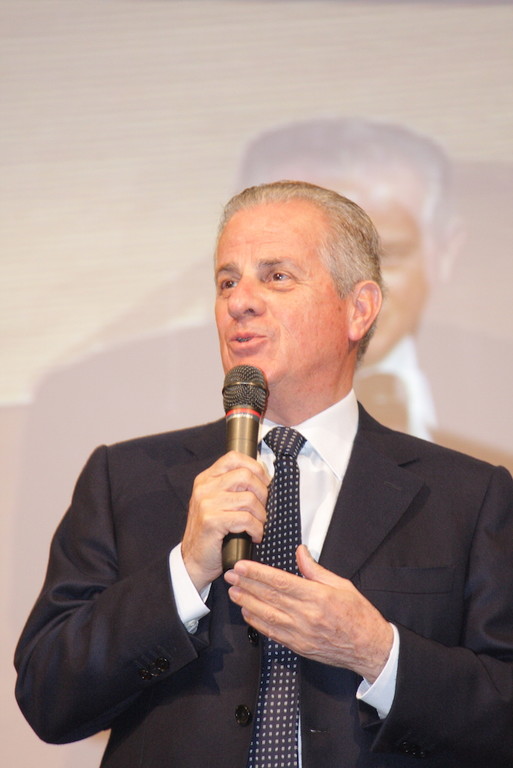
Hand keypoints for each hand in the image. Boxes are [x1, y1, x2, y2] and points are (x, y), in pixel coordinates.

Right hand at [181, 451, 269, 592]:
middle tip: (264, 509)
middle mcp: (204, 487)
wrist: (193, 561)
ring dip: (261, 515)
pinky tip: (255, 536)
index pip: (233, 458)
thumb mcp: (217, 503)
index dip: (255, 467)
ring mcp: (206, 503)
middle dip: (263, 493)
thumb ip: (232, 488)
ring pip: (249, 499)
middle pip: (245, 475)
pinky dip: (257, 529)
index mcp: (206, 479)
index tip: (265, 482)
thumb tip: (263, 478)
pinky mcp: (211, 520)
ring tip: (259, 525)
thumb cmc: (211, 533)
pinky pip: (246, 519)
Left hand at [224, 544, 392, 682]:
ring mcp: (301, 633)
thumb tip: (300, 552)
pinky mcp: (298, 646)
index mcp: (317, 597)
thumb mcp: (342, 585)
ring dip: (247, 603)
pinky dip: (257, 623)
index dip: (258, 574)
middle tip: (230, 575)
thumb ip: (316, 570)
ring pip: (266, 616)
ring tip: (234, 592)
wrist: (369, 648)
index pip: (280, 582)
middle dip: (247, 585)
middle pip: (269, 597)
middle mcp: (306, 616)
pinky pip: (272, 633)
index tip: (243, 566)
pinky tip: (248, 613)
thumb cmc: (358, 615)